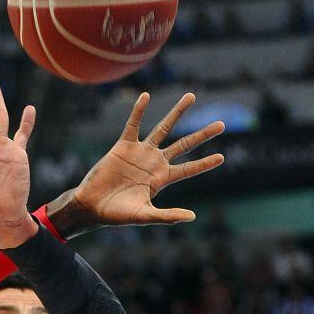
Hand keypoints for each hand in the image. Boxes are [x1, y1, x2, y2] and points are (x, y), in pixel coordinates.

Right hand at [47, 93, 224, 237]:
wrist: (91, 205)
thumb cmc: (117, 214)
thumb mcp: (144, 215)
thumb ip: (167, 216)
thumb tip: (192, 217)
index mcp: (162, 179)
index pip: (189, 169)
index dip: (204, 163)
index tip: (221, 157)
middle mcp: (154, 162)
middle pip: (184, 144)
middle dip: (202, 135)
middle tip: (222, 124)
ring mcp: (140, 152)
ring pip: (163, 128)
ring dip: (177, 113)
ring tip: (191, 96)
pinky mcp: (123, 146)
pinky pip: (133, 125)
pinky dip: (139, 111)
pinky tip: (146, 96)